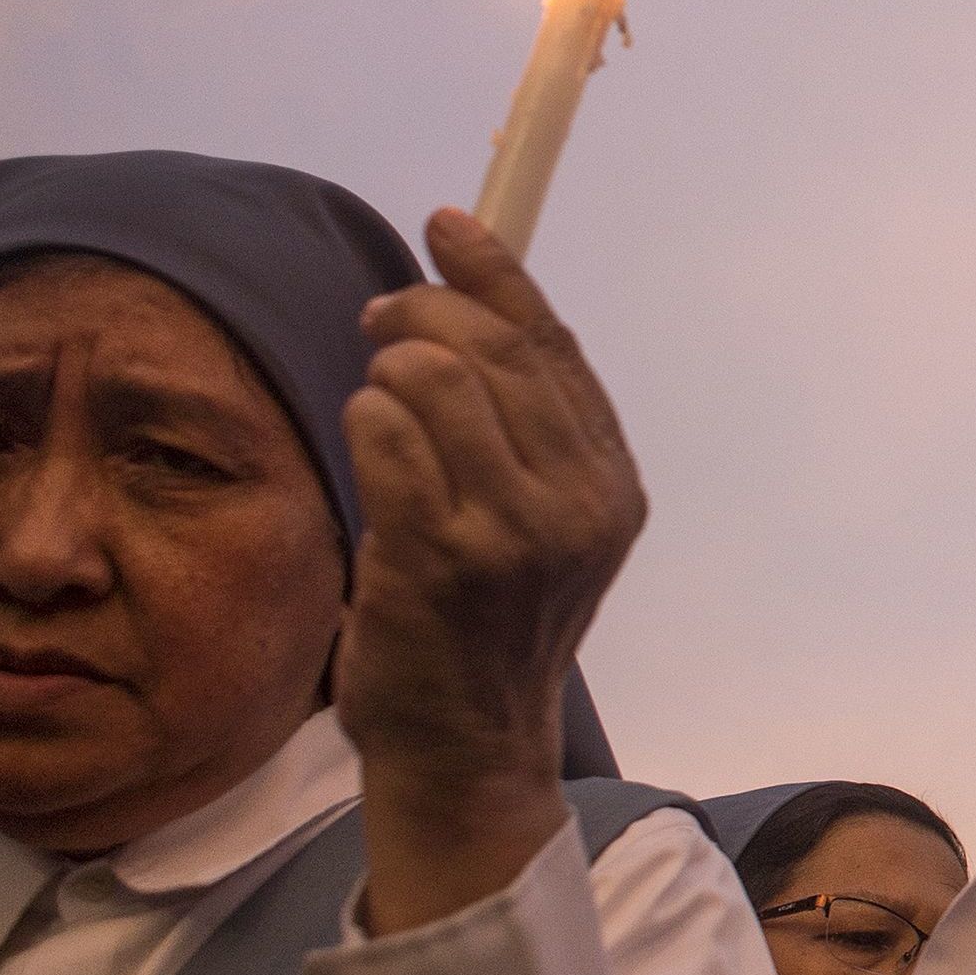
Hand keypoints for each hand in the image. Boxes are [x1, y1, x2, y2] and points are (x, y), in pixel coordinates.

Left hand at [337, 209, 647, 928]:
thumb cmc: (485, 628)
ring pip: (434, 379)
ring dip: (387, 371)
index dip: (497, 274)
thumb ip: (523, 431)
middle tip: (379, 318)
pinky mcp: (440, 555)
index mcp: (611, 487)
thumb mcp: (539, 525)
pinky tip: (368, 447)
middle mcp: (576, 503)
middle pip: (492, 349)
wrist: (467, 749)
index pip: (553, 347)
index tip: (447, 225)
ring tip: (376, 400)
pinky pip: (384, 432)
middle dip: (423, 312)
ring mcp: (512, 531)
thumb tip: (470, 310)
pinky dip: (364, 421)